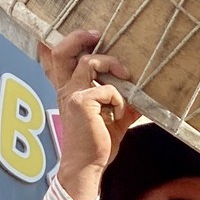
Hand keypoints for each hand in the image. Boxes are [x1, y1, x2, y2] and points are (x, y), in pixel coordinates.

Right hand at [39, 29, 139, 199]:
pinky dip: (120, 100)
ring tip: (126, 76)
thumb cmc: (98, 144)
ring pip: (90, 63)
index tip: (87, 34)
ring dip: (112, 65)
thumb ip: (123, 104)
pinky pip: (108, 89)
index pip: (56, 60)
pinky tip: (118, 116)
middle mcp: (66, 89)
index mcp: (70, 91)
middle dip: (79, 37)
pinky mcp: (81, 102)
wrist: (89, 165)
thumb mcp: (114, 119)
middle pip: (62, 51)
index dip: (65, 42)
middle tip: (97, 34)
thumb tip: (143, 96)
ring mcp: (71, 94)